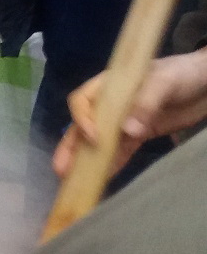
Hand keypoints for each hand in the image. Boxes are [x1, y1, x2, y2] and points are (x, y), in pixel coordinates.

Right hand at [52, 48, 206, 179]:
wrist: (206, 83)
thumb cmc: (181, 74)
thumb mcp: (164, 83)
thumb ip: (145, 104)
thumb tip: (128, 131)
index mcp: (109, 84)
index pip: (84, 101)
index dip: (82, 119)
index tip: (94, 137)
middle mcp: (110, 103)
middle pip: (83, 125)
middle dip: (71, 146)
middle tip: (61, 169)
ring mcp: (124, 120)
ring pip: (99, 141)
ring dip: (86, 159)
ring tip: (73, 180)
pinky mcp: (139, 134)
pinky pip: (121, 151)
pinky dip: (112, 164)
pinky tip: (103, 178)